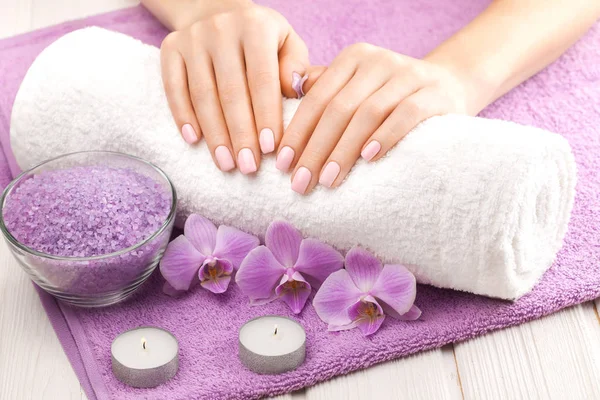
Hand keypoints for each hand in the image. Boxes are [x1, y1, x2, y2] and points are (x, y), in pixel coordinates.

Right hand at [160, 0, 308, 173]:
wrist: (218, 11)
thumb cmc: (262, 39)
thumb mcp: (286, 44)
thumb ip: (296, 68)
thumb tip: (297, 93)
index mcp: (256, 27)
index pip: (262, 78)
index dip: (265, 115)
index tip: (270, 149)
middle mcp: (221, 28)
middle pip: (230, 91)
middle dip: (240, 133)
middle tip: (248, 166)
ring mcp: (193, 38)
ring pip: (202, 94)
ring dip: (214, 133)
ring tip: (226, 163)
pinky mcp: (170, 48)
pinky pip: (173, 87)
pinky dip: (182, 115)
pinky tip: (193, 141)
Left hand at [276, 43, 470, 193]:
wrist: (448, 84)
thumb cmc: (390, 96)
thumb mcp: (356, 88)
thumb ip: (324, 93)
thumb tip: (282, 111)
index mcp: (352, 59)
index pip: (317, 98)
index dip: (297, 132)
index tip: (281, 165)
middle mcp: (377, 61)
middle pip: (338, 108)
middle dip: (315, 149)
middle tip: (300, 183)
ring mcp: (407, 74)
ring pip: (367, 113)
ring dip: (344, 150)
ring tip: (328, 180)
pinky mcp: (433, 93)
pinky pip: (405, 114)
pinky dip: (385, 136)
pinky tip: (368, 158)